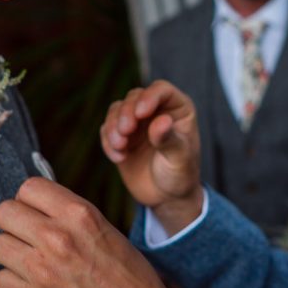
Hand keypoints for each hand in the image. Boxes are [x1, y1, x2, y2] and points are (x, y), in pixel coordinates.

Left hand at [0, 178, 173, 287]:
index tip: (34, 212)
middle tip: (28, 236)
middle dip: (15, 223)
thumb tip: (35, 207)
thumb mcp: (105, 229)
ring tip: (34, 263)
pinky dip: (15, 283)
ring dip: (13, 253)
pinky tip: (35, 287)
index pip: (28, 188)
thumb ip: (69, 216)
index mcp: (79, 214)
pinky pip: (1, 280)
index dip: (30, 200)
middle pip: (5, 212)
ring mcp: (41, 271)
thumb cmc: (129, 278)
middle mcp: (57, 238)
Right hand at [100, 80, 203, 233]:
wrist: (166, 197)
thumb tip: (161, 121)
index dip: (149, 97)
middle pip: (134, 97)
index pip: (161, 89)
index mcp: (178, 108)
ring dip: (113, 126)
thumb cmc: (181, 175)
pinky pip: (106, 129)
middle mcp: (156, 110)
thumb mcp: (180, 159)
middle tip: (125, 133)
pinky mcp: (121, 135)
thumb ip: (170, 139)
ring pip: (117, 110)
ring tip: (120, 147)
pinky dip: (108, 141)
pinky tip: (118, 158)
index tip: (141, 113)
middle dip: (126, 113)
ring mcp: (137, 122)